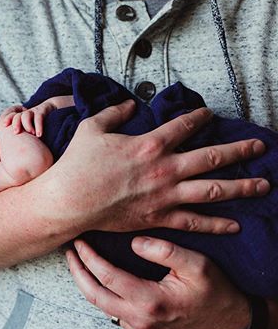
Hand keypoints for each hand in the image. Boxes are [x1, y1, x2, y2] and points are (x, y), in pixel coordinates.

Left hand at [1, 97, 73, 136]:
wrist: (53, 109)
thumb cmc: (40, 124)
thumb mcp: (31, 128)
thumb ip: (25, 136)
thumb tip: (18, 152)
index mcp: (21, 117)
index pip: (11, 117)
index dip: (7, 119)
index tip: (3, 125)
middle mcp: (26, 114)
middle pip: (17, 116)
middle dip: (15, 124)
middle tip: (16, 133)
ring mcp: (34, 111)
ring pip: (26, 115)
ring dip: (27, 125)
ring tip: (31, 134)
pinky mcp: (42, 111)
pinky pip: (38, 117)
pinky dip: (38, 126)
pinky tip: (39, 134)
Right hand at [47, 100, 267, 233]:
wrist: (70, 201)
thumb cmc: (77, 164)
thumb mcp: (92, 128)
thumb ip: (114, 113)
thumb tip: (129, 104)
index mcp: (150, 144)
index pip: (185, 125)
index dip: (200, 117)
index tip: (209, 114)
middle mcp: (165, 169)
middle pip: (212, 158)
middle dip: (240, 151)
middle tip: (259, 146)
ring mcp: (165, 196)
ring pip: (213, 191)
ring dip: (241, 187)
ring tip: (262, 184)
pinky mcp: (159, 218)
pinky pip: (194, 222)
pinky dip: (216, 223)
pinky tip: (235, 224)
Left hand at [66, 238, 250, 328]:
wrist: (229, 321)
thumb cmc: (215, 291)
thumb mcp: (197, 265)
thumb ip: (165, 251)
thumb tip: (135, 242)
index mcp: (150, 302)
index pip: (106, 277)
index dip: (89, 258)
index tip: (80, 241)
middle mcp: (139, 320)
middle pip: (93, 295)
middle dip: (77, 271)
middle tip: (70, 250)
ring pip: (100, 305)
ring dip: (86, 282)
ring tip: (79, 260)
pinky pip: (112, 311)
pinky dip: (101, 292)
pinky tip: (98, 276)